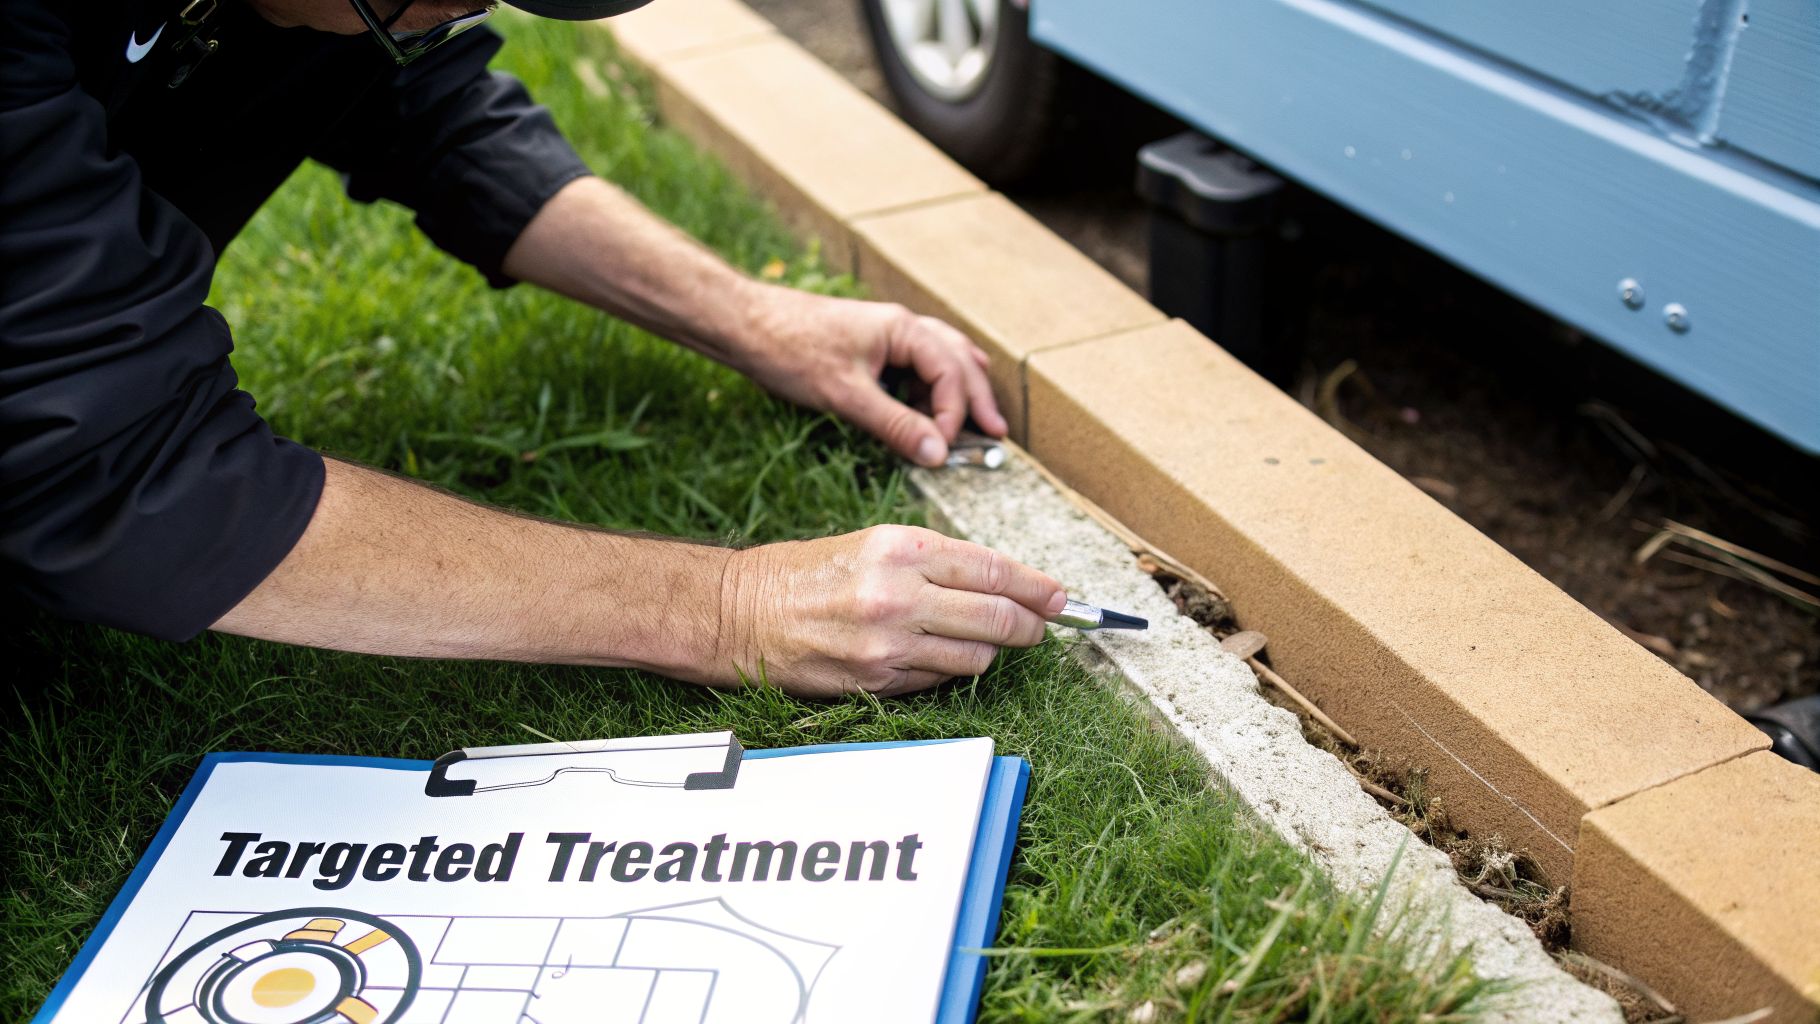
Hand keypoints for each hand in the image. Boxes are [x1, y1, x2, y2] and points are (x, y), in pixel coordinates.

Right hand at [716, 525, 1065, 696]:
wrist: (740, 612)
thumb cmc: (807, 573)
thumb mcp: (874, 545)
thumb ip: (935, 563)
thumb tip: (1001, 584)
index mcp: (902, 549)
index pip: (994, 570)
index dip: (1038, 588)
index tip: (1061, 598)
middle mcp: (900, 595)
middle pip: (998, 619)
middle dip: (1030, 627)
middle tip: (1041, 628)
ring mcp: (888, 644)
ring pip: (975, 659)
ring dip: (987, 653)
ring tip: (978, 642)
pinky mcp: (875, 681)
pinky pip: (937, 682)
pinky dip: (946, 672)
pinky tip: (933, 657)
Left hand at [735, 284, 1007, 465]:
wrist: (742, 323)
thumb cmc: (790, 349)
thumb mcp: (846, 394)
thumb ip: (895, 424)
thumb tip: (938, 453)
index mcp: (903, 329)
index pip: (951, 372)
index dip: (956, 413)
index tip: (946, 450)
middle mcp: (902, 326)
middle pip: (957, 360)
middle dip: (977, 398)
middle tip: (997, 433)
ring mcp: (885, 334)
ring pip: (939, 359)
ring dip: (958, 390)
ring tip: (978, 419)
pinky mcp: (868, 346)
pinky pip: (914, 364)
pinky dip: (930, 387)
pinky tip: (929, 406)